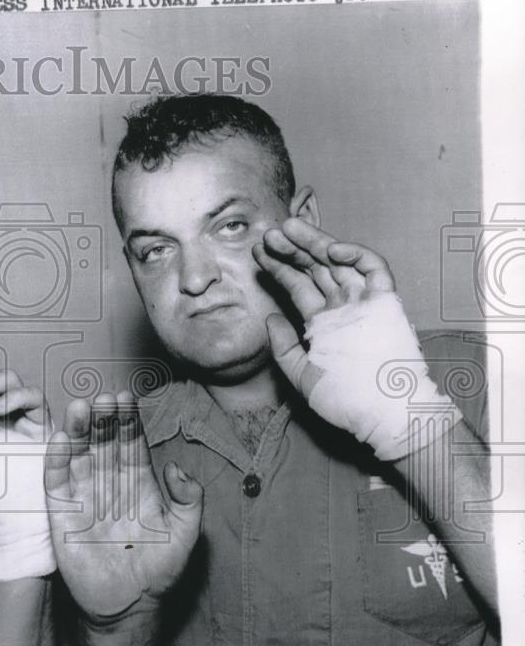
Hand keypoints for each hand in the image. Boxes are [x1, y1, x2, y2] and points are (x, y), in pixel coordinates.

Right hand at [44, 391, 201, 620]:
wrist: (128, 605)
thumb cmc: (159, 570)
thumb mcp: (185, 535)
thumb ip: (189, 499)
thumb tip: (175, 466)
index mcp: (138, 481)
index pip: (131, 441)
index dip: (128, 419)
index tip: (125, 397)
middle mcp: (109, 481)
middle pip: (104, 441)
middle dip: (103, 419)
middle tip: (103, 398)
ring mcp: (84, 494)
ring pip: (78, 453)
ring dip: (77, 430)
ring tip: (79, 409)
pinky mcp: (61, 512)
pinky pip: (56, 481)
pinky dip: (55, 459)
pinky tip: (60, 439)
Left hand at [253, 217, 457, 459]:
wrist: (385, 416)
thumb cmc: (346, 402)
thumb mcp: (302, 376)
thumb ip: (284, 347)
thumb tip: (270, 318)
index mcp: (324, 323)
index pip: (298, 286)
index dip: (279, 267)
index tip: (256, 252)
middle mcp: (344, 308)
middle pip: (315, 268)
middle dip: (292, 249)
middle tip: (267, 234)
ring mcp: (366, 303)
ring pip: (339, 262)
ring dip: (314, 243)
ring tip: (287, 229)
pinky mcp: (388, 302)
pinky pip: (374, 269)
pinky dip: (355, 254)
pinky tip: (330, 247)